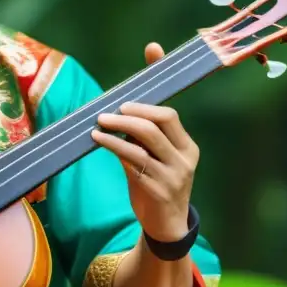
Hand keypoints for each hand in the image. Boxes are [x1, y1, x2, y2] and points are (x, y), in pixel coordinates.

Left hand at [90, 43, 199, 243]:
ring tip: (99, 122)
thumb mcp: (157, 159)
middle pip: (160, 121)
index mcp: (188, 147)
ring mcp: (173, 175)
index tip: (148, 58)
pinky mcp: (156, 190)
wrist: (166, 228)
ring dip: (118, 127)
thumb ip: (144, 134)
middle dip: (132, 110)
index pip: (170, 113)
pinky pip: (133, 161)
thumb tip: (123, 103)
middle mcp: (185, 158)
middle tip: (109, 109)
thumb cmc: (157, 185)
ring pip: (145, 141)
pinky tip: (99, 139)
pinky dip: (114, 146)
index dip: (155, 89)